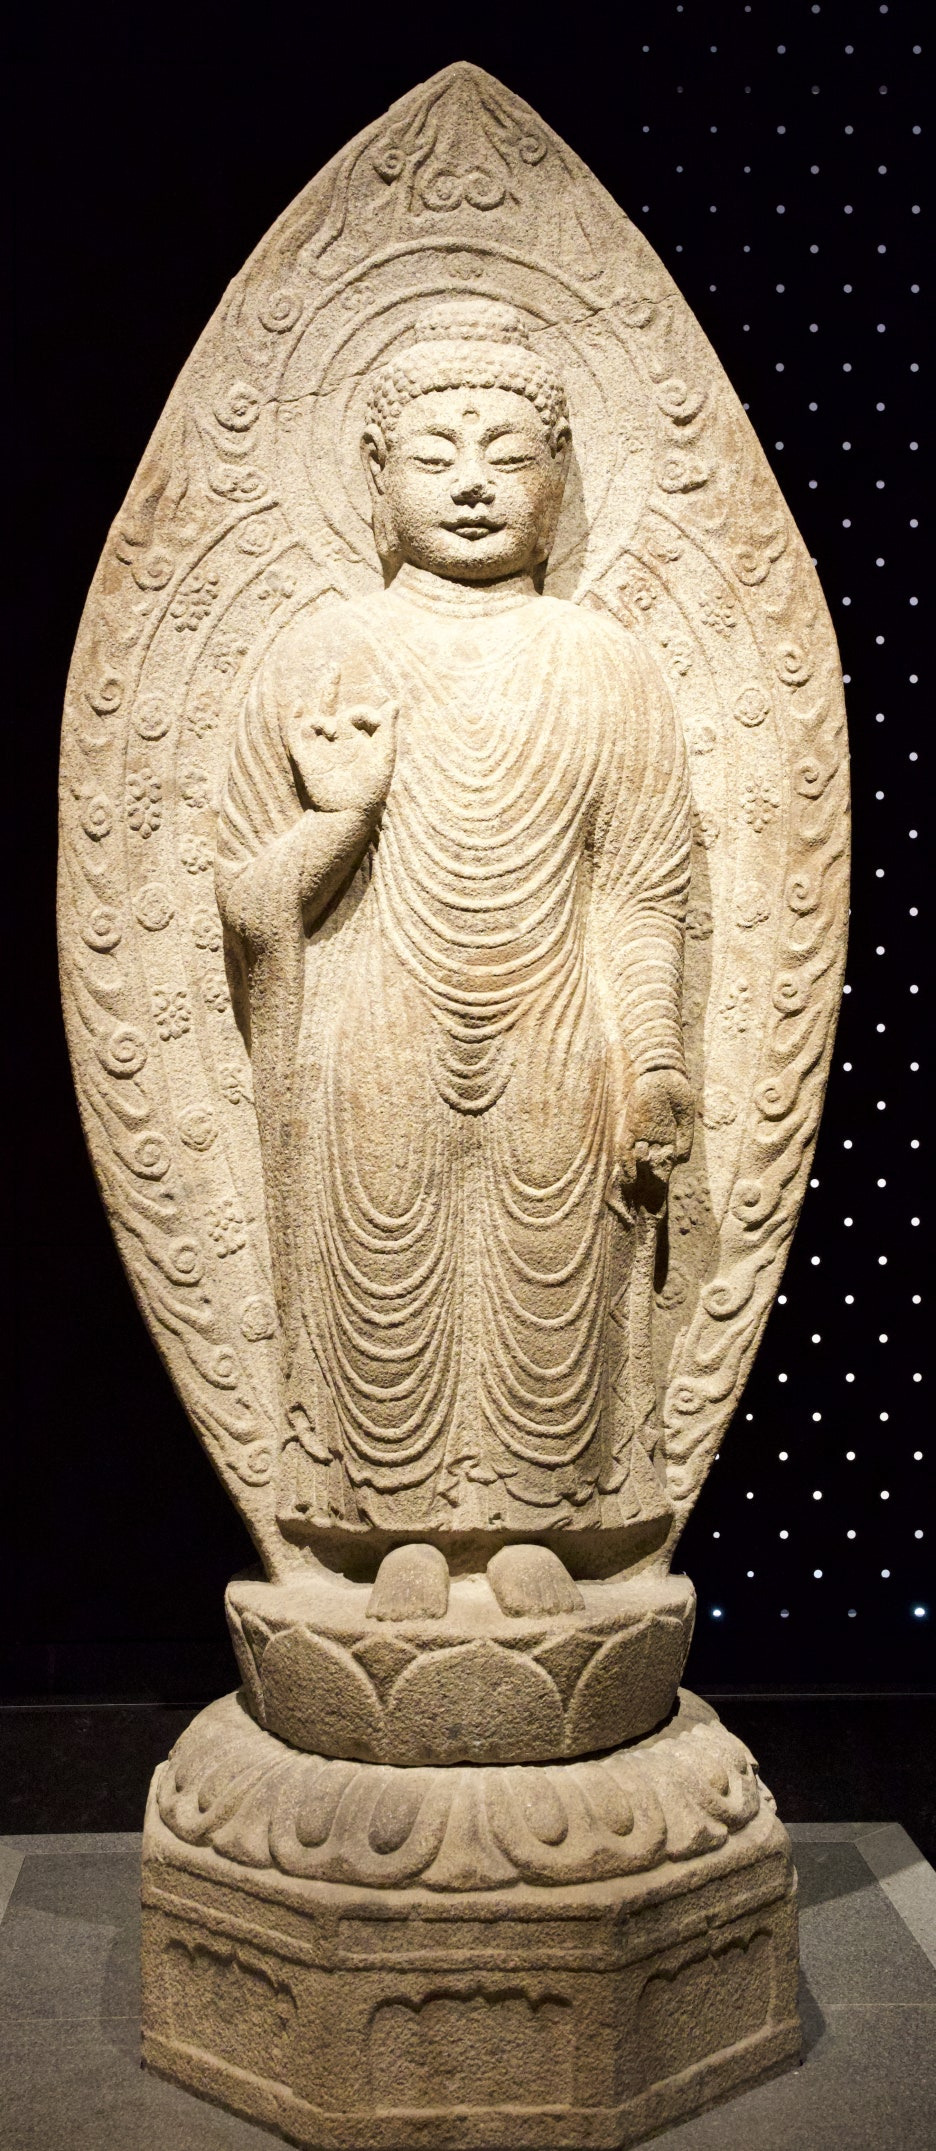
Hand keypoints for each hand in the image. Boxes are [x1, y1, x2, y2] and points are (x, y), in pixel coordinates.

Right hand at [286, 663, 396, 817]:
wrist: (348, 813)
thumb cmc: (371, 789)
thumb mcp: (384, 756)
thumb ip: (388, 729)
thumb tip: (394, 700)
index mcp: (358, 739)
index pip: (358, 713)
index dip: (367, 712)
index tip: (378, 723)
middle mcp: (337, 740)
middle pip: (330, 705)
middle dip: (331, 686)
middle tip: (335, 667)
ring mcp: (320, 748)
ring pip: (315, 718)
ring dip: (322, 717)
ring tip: (330, 728)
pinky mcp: (305, 758)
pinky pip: (296, 734)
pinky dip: (295, 719)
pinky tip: (298, 705)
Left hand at [612, 1070, 694, 1212]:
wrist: (660, 1069)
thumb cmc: (676, 1089)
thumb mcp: (686, 1114)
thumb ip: (685, 1137)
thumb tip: (681, 1162)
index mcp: (668, 1139)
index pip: (665, 1166)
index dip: (664, 1183)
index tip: (664, 1203)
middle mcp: (654, 1140)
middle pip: (650, 1169)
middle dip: (648, 1188)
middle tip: (646, 1211)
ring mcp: (641, 1134)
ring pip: (636, 1163)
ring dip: (636, 1180)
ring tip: (635, 1200)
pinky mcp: (629, 1127)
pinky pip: (625, 1149)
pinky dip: (626, 1164)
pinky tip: (628, 1178)